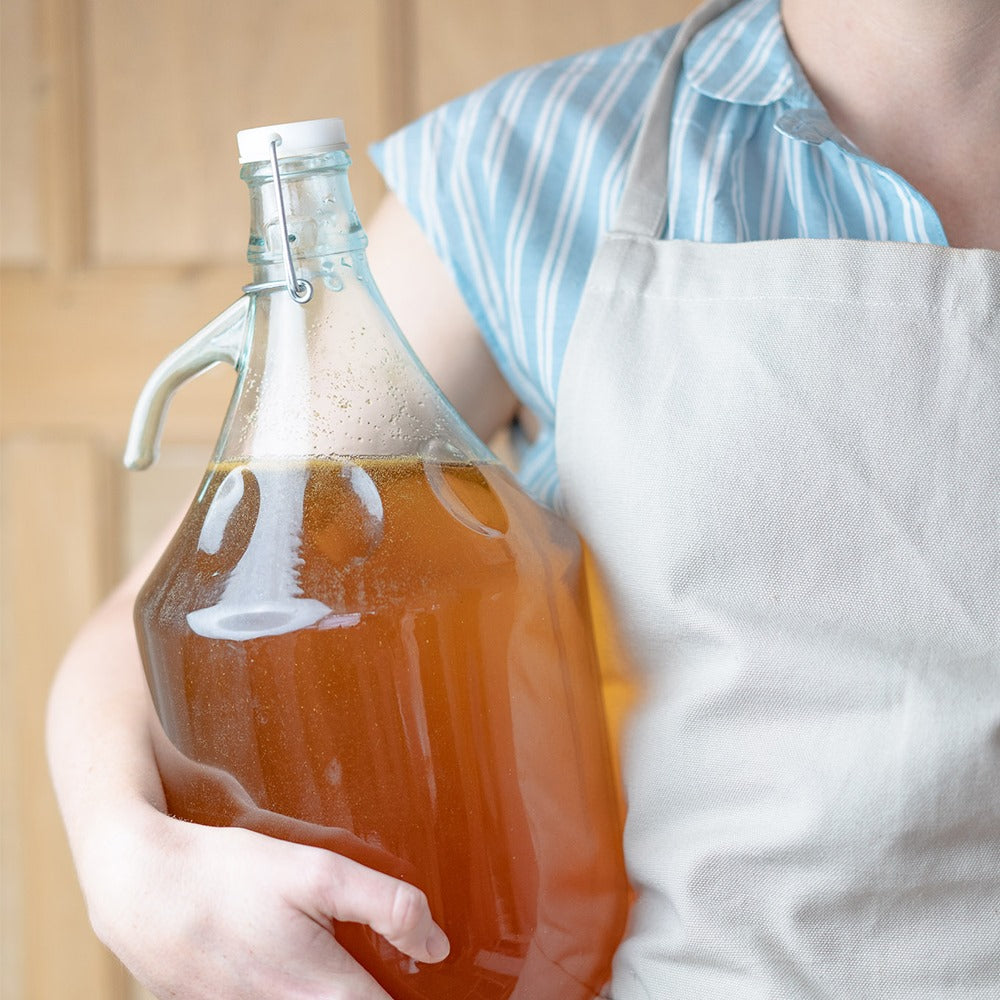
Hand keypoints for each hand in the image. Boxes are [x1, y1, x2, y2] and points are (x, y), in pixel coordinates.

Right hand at [80, 803, 449, 998]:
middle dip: (372, 985)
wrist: (141, 886)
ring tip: (331, 949)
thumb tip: (436, 943)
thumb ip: (387, 905)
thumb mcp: (319, 871)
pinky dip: (293, 985)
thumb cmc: (228, 875)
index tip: (432, 976)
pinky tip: (287, 949)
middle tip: (384, 958)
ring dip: (334, 984)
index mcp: (324, 992)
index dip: (416, 995)